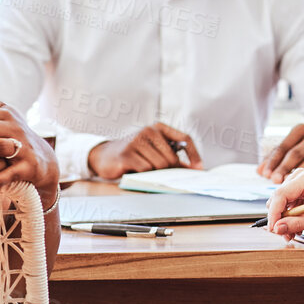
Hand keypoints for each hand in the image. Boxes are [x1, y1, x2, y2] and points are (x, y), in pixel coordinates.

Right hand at [87, 122, 201, 178]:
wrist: (104, 156)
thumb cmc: (134, 154)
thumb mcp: (154, 151)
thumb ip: (172, 157)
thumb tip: (193, 169)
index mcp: (158, 128)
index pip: (184, 138)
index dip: (194, 154)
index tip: (199, 168)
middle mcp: (148, 131)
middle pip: (171, 158)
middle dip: (170, 170)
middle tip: (161, 175)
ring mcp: (136, 141)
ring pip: (159, 165)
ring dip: (154, 173)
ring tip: (144, 170)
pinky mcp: (127, 154)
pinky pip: (145, 170)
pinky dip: (144, 175)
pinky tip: (135, 171)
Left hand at [258, 123, 303, 181]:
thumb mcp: (293, 148)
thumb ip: (276, 158)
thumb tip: (259, 170)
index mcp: (301, 131)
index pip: (284, 146)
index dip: (273, 161)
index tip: (266, 174)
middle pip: (295, 154)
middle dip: (283, 168)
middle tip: (274, 180)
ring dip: (297, 176)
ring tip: (287, 185)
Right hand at [265, 169, 303, 236]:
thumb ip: (298, 223)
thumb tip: (278, 228)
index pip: (282, 194)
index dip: (275, 212)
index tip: (274, 228)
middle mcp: (297, 178)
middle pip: (276, 199)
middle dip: (279, 219)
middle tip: (287, 235)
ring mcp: (293, 186)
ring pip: (275, 205)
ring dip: (282, 222)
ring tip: (294, 232)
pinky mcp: (290, 195)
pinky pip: (279, 209)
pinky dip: (285, 220)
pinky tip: (295, 227)